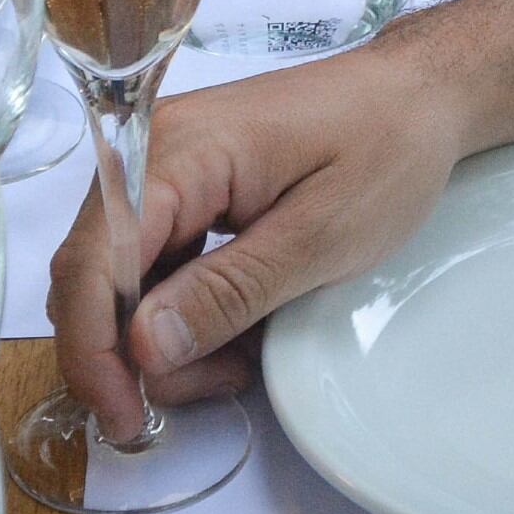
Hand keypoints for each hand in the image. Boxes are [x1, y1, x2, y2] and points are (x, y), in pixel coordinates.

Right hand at [49, 32, 483, 443]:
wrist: (420, 96)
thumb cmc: (388, 150)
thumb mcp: (319, 236)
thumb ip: (227, 293)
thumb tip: (141, 348)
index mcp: (175, 152)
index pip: (92, 262)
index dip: (95, 352)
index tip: (125, 418)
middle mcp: (151, 154)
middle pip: (96, 276)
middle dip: (137, 354)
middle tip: (214, 387)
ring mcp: (166, 169)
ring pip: (123, 280)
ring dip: (165, 338)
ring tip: (239, 361)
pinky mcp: (188, 188)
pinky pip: (159, 263)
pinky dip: (186, 310)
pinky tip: (237, 334)